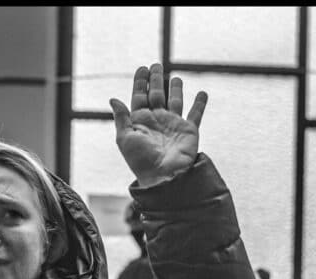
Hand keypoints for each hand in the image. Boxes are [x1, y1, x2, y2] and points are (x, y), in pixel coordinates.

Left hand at [109, 63, 207, 187]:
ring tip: (176, 77)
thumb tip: (113, 99)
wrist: (164, 176)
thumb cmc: (141, 160)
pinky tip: (202, 93)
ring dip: (175, 89)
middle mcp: (157, 121)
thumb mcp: (125, 138)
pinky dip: (200, 104)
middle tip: (156, 65)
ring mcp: (173, 125)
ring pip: (175, 101)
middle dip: (156, 80)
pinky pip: (195, 114)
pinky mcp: (189, 130)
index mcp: (140, 122)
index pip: (139, 97)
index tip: (141, 69)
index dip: (140, 83)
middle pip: (156, 95)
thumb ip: (121, 118)